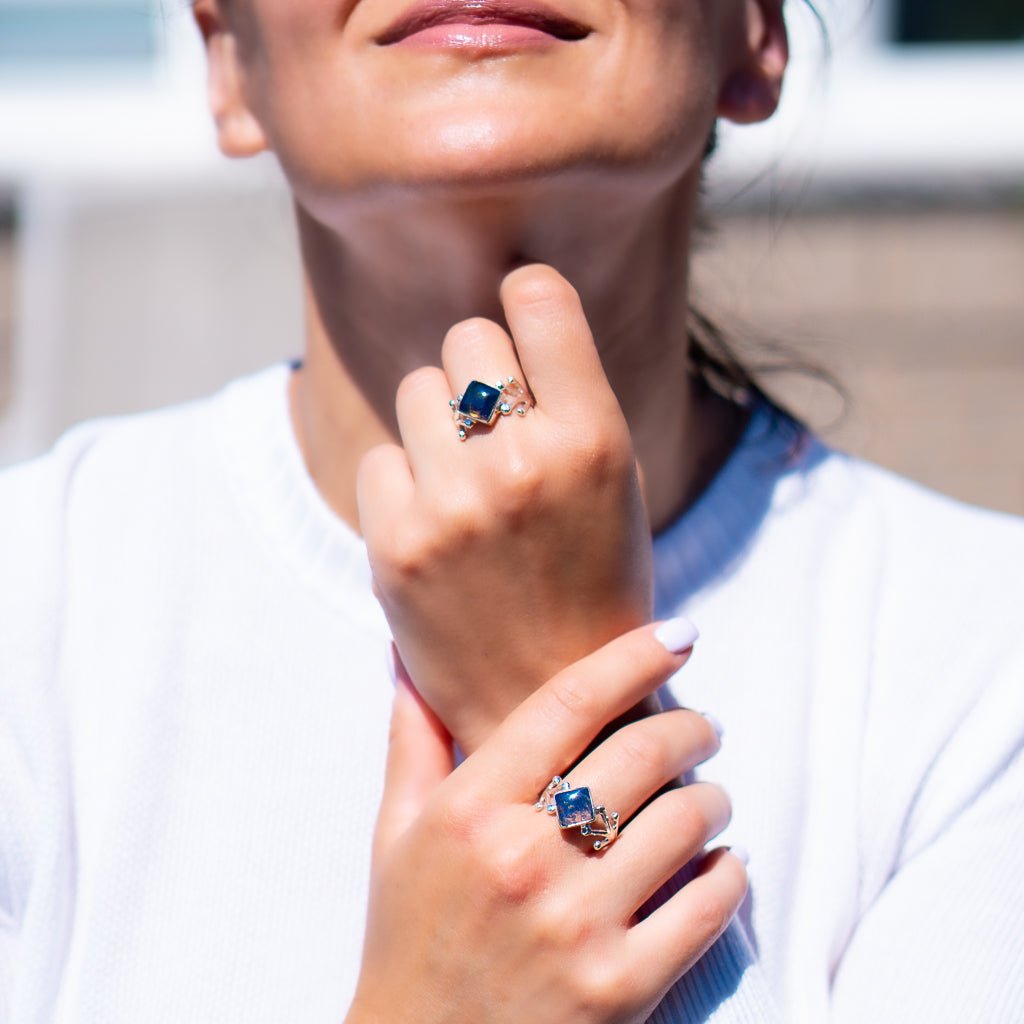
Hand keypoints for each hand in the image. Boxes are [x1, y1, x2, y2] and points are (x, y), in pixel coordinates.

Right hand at [347, 622, 743, 1023]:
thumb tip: (405, 654)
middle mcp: (523, 859)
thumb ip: (413, 740)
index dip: (633, 657)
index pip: (568, 703)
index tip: (679, 636)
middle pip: (642, 752)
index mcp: (468, 810)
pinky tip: (720, 861)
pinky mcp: (621, 988)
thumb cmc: (409, 937)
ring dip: (713, 797)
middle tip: (702, 725)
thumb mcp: (395, 834)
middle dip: (692, 726)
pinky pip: (707, 904)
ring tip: (710, 796)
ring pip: (685, 820)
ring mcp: (576, 926)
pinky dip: (727, 871)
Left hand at [357, 264, 652, 752]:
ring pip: (418, 389)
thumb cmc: (593, 574)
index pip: (536, 295)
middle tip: (500, 434)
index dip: (526, 300)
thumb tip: (507, 298)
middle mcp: (520, 464)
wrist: (549, 696)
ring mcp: (451, 506)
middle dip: (482, 376)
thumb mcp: (616, 479)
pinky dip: (405, 483)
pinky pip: (381, 457)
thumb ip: (566, 393)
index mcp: (593, 439)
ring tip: (470, 485)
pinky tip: (438, 525)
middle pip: (467, 337)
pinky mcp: (395, 545)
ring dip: (441, 425)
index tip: (524, 328)